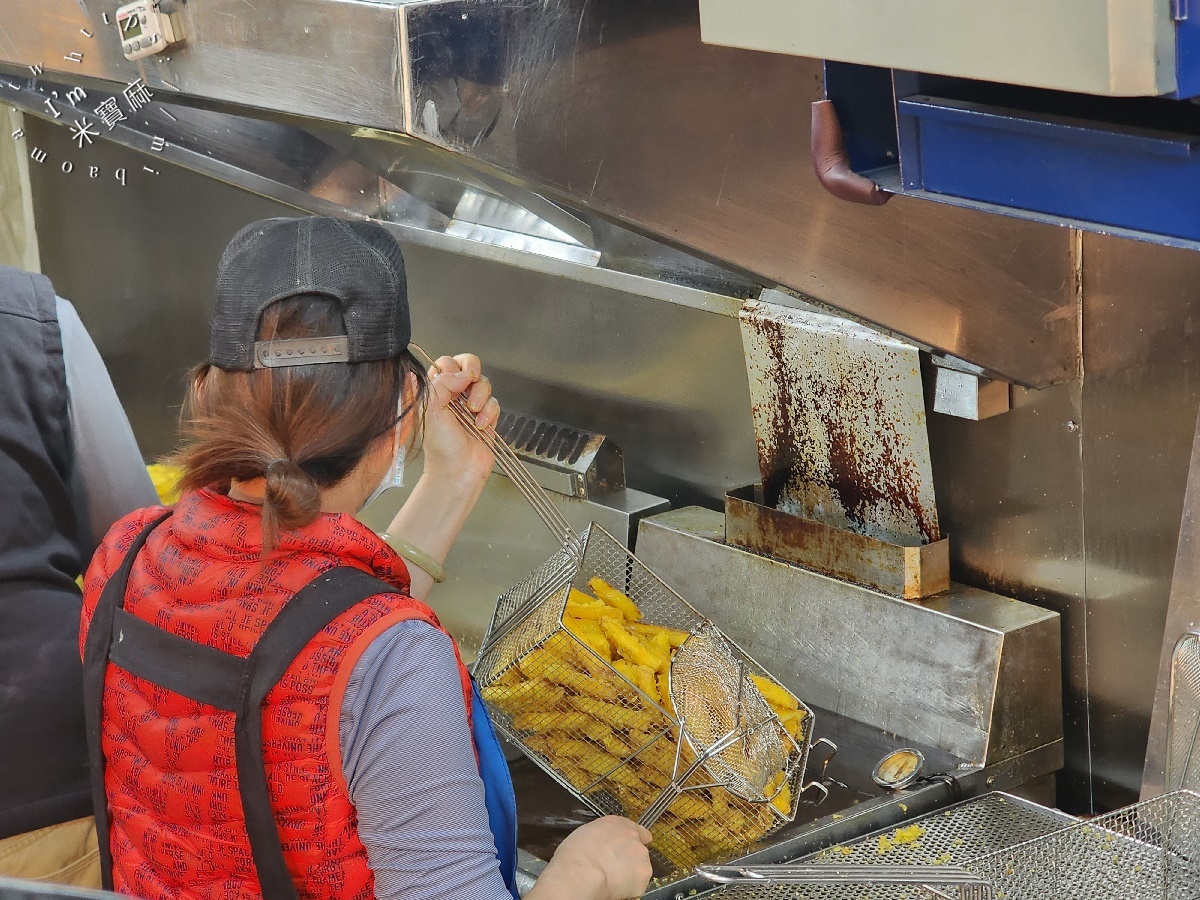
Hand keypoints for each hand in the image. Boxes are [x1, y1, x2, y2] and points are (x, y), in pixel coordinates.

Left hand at [420, 353, 499, 485]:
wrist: (458, 470)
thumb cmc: (440, 446)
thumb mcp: (431, 410)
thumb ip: (442, 384)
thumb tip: (463, 373)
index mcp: (436, 390)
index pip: (446, 363)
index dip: (453, 366)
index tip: (455, 379)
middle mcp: (454, 394)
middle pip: (469, 365)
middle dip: (473, 372)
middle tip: (470, 383)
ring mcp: (472, 404)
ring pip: (484, 383)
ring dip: (481, 396)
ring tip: (473, 412)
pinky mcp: (487, 416)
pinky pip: (495, 402)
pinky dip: (490, 413)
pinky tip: (481, 425)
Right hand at [538, 816, 652, 899]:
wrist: (582, 873)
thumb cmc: (575, 853)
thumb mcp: (585, 834)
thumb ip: (602, 836)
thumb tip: (602, 845)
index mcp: (617, 824)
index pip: (634, 828)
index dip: (634, 839)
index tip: (629, 848)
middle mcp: (632, 836)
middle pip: (637, 848)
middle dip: (628, 858)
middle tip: (612, 868)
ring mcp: (641, 855)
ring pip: (639, 866)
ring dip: (630, 872)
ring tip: (612, 879)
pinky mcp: (643, 875)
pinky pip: (637, 883)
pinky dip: (630, 888)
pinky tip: (615, 888)